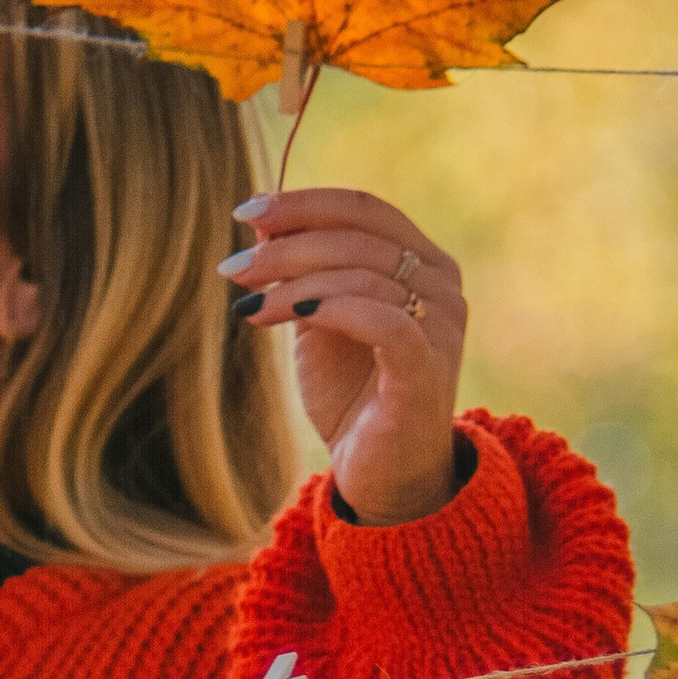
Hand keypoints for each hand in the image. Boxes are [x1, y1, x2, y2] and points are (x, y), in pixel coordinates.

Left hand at [217, 187, 465, 523]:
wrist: (379, 475)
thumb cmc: (352, 397)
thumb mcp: (318, 321)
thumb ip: (301, 272)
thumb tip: (262, 221)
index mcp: (423, 263)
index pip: (366, 210)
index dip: (305, 203)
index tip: (247, 209)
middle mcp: (442, 286)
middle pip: (360, 237)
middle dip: (288, 245)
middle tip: (235, 267)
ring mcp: (441, 327)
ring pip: (364, 274)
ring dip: (295, 282)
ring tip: (247, 304)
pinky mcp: (427, 369)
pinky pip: (382, 319)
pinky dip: (333, 307)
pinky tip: (290, 313)